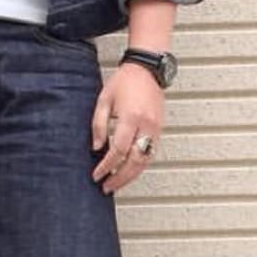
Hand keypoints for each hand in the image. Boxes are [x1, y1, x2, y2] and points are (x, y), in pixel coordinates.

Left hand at [90, 62, 163, 193]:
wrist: (147, 69)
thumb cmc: (124, 81)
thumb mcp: (104, 100)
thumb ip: (99, 125)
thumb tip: (97, 148)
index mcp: (131, 117)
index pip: (118, 150)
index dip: (107, 166)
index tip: (97, 175)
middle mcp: (146, 126)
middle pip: (134, 161)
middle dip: (120, 177)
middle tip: (107, 187)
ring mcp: (156, 129)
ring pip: (145, 161)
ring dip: (131, 175)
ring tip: (117, 183)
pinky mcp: (159, 130)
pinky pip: (150, 154)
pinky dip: (139, 166)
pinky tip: (129, 171)